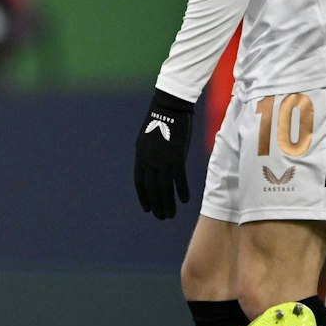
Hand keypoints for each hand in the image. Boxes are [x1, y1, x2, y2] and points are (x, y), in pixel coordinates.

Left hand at [133, 88, 195, 219]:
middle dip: (156, 204)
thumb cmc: (160, 121)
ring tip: (171, 215)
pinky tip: (185, 201)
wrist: (169, 107)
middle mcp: (149, 160)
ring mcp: (163, 159)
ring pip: (164, 187)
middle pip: (152, 188)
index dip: (143, 196)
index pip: (140, 182)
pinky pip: (179, 178)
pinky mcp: (177, 156)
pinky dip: (181, 190)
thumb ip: (149, 155)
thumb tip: (151, 168)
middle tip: (161, 217)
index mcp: (141, 156)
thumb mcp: (148, 139)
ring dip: (167, 203)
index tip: (147, 209)